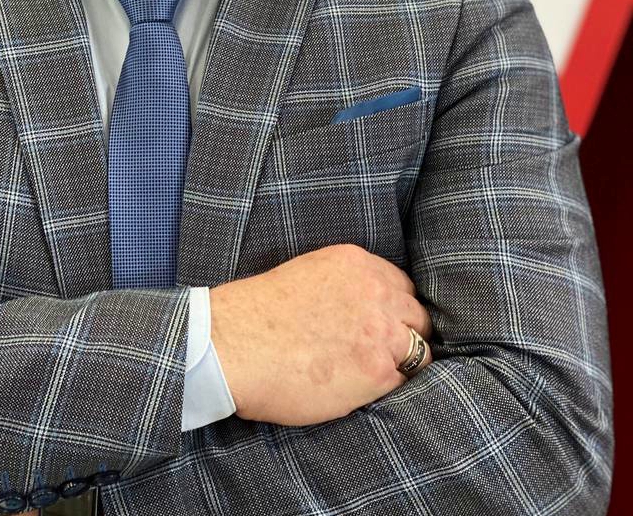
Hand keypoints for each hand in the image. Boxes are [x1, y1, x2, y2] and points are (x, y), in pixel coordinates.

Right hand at [209, 243, 433, 425]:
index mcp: (355, 263)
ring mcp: (382, 331)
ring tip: (376, 375)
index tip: (382, 325)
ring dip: (403, 364)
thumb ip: (342, 285)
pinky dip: (390, 389)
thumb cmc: (256, 314)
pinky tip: (364, 391)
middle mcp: (376, 291)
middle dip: (404, 334)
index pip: (401, 286)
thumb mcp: (306, 274)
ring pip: (420, 350)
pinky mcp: (378, 372)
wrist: (233, 345)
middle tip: (382, 354)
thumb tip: (359, 310)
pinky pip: (406, 383)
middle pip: (416, 316)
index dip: (393, 309)